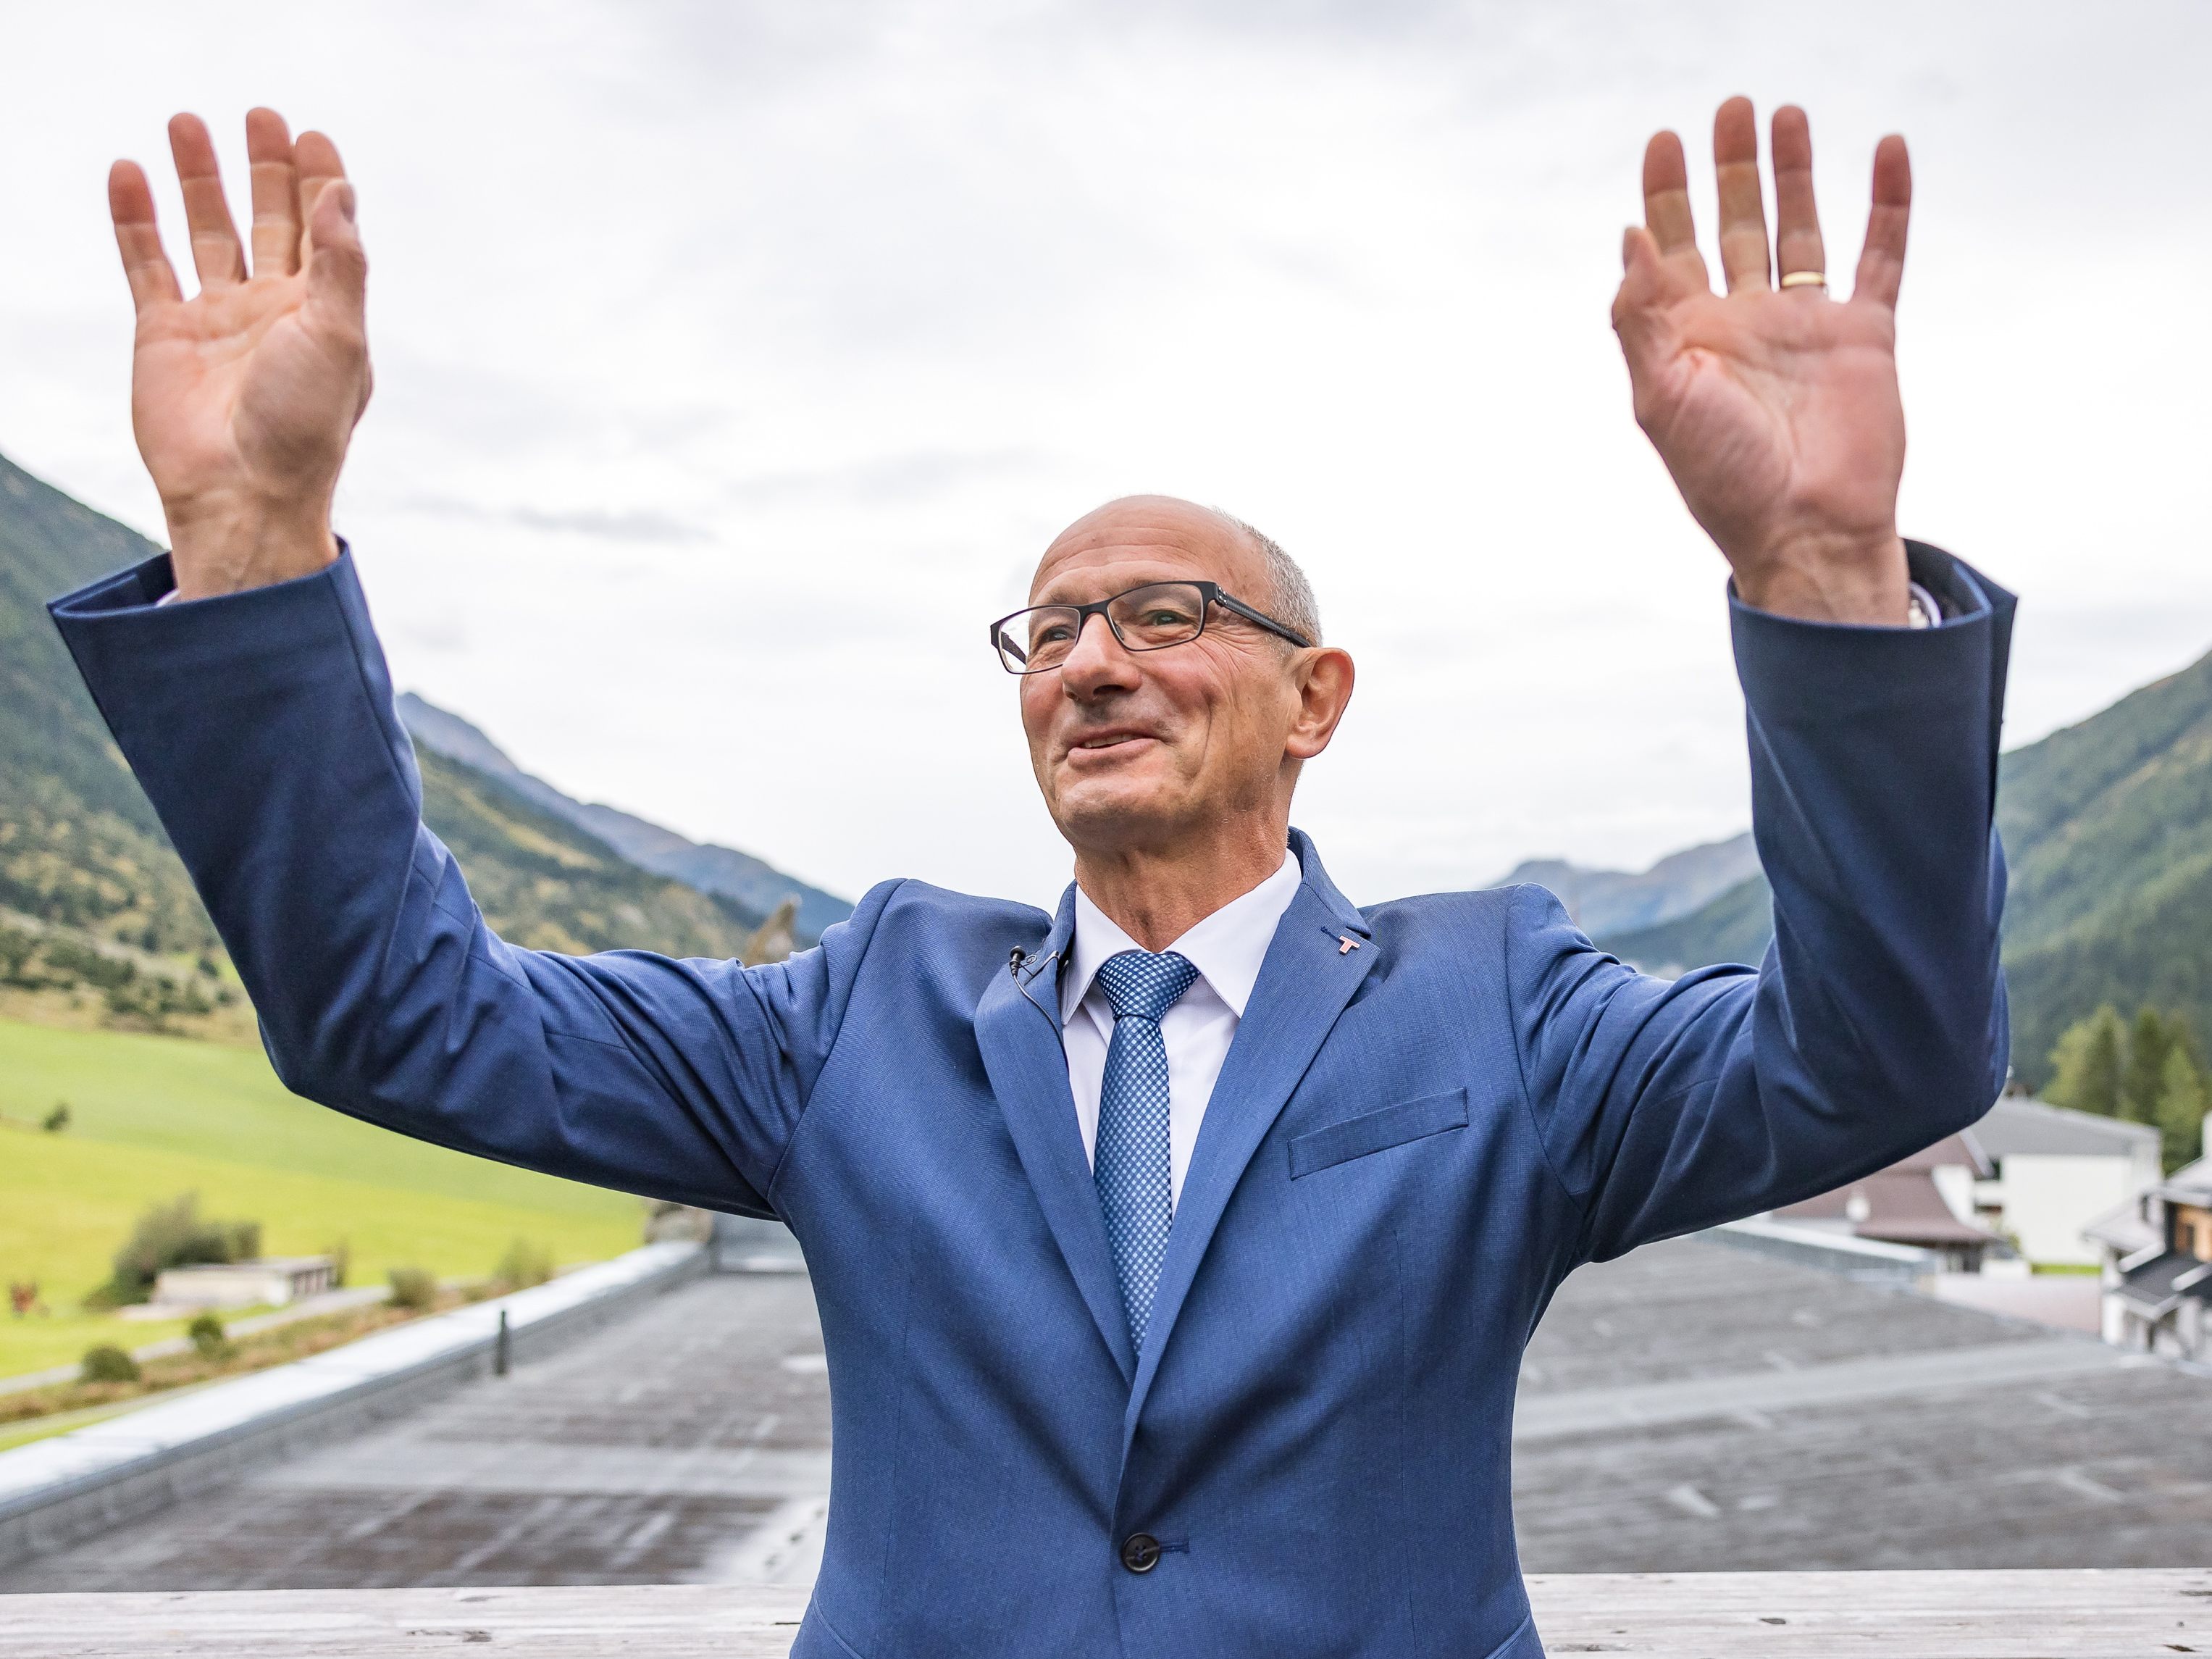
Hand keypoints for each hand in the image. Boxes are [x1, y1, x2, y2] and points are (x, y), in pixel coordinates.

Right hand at [109, 109, 370, 598]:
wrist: (241, 493)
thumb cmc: (303, 426)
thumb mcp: (339, 338)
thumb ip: (341, 263)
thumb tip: (341, 191)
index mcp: (325, 313)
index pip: (324, 231)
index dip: (320, 182)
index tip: (311, 135)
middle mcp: (273, 311)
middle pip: (269, 222)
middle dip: (265, 169)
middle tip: (259, 116)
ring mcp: (217, 320)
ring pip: (207, 232)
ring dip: (199, 180)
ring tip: (187, 122)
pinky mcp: (164, 334)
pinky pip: (146, 263)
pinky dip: (136, 219)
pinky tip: (131, 173)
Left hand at [1613, 99, 1910, 624]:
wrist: (1804, 530)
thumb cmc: (1723, 478)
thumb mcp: (1662, 398)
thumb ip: (1641, 317)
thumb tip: (1631, 237)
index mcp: (1689, 337)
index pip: (1671, 248)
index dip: (1665, 193)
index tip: (1665, 141)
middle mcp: (1745, 323)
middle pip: (1734, 224)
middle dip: (1729, 168)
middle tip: (1730, 108)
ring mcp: (1806, 326)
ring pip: (1799, 228)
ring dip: (1793, 172)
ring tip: (1786, 114)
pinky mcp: (1865, 336)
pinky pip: (1880, 255)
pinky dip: (1887, 203)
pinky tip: (1887, 150)